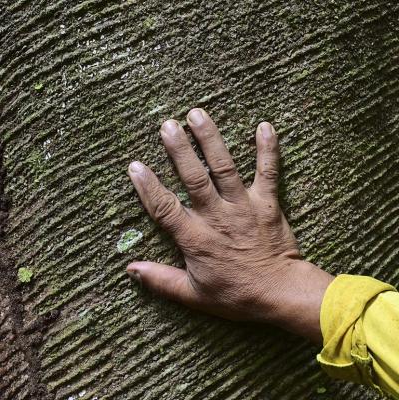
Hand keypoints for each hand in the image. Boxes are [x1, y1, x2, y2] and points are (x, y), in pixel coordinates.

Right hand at [127, 108, 333, 342]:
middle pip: (194, 178)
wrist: (279, 293)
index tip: (135, 166)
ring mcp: (244, 207)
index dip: (148, 187)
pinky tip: (264, 126)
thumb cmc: (236, 295)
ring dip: (211, 139)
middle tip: (167, 125)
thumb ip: (160, 280)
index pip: (165, 208)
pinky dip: (267, 149)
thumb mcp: (193, 294)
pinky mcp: (267, 203)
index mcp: (196, 239)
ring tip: (197, 115)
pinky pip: (268, 172)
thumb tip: (129, 269)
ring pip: (225, 168)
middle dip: (179, 150)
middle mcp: (218, 217)